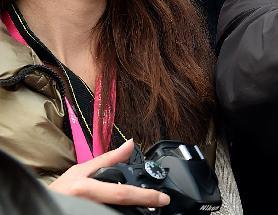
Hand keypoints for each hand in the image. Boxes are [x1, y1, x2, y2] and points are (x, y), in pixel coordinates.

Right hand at [48, 139, 169, 207]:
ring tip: (143, 207)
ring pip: (115, 214)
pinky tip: (127, 210)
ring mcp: (85, 213)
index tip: (163, 199)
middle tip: (157, 203)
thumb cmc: (62, 190)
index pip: (121, 193)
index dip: (145, 197)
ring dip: (131, 212)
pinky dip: (120, 213)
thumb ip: (108, 159)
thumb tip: (131, 144)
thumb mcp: (83, 170)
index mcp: (85, 189)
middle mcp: (86, 204)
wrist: (40, 206)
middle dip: (141, 206)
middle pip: (120, 209)